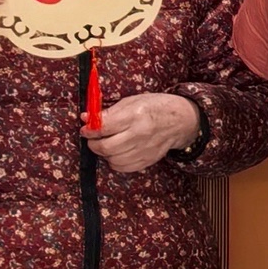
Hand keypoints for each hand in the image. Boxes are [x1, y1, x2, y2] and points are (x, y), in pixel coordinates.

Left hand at [85, 91, 204, 176]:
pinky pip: (123, 167)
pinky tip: (117, 152)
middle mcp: (140, 134)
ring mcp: (144, 149)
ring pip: (112, 159)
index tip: (85, 128)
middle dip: (93, 143)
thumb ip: (109, 111)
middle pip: (106, 147)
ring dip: (104, 153)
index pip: (104, 127)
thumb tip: (86, 119)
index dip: (90, 129)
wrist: (181, 120)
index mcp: (135, 115)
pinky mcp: (148, 160)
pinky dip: (115, 161)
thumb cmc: (155, 107)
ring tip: (106, 144)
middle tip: (92, 138)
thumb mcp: (132, 101)